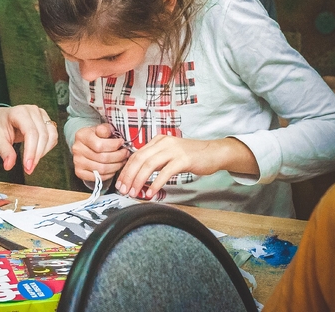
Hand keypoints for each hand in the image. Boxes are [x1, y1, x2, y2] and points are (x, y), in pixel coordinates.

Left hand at [0, 105, 57, 173]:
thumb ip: (4, 151)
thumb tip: (9, 165)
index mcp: (19, 112)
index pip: (31, 132)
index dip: (31, 151)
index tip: (28, 166)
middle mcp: (32, 111)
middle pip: (42, 135)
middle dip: (36, 155)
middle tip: (28, 169)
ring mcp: (40, 114)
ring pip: (51, 135)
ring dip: (44, 152)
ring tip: (32, 162)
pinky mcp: (45, 120)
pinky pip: (53, 135)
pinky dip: (48, 147)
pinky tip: (37, 153)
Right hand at [71, 123, 129, 182]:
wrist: (86, 144)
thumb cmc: (97, 136)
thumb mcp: (102, 128)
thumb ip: (106, 129)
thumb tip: (111, 133)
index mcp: (82, 135)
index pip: (99, 145)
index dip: (114, 145)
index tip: (122, 142)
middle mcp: (77, 149)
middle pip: (102, 158)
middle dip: (118, 156)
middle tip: (126, 153)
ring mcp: (77, 162)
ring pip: (101, 169)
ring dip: (116, 166)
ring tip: (122, 160)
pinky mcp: (79, 172)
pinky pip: (98, 177)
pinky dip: (109, 174)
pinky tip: (114, 167)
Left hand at [115, 135, 258, 198]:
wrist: (214, 152)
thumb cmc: (191, 156)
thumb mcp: (170, 154)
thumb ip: (156, 160)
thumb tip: (139, 175)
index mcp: (158, 141)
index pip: (136, 155)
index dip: (126, 169)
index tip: (120, 183)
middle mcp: (163, 142)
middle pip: (139, 159)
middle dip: (128, 176)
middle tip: (123, 190)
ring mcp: (173, 150)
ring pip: (149, 164)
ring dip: (139, 180)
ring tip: (134, 193)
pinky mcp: (183, 159)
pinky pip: (165, 172)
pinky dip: (156, 183)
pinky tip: (151, 193)